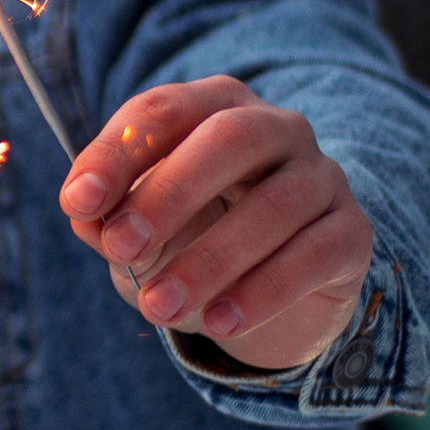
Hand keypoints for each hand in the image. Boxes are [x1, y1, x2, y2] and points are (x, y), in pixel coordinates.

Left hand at [56, 77, 373, 372]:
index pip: (163, 111)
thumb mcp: (143, 234)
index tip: (78, 202)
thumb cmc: (194, 243)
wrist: (273, 298)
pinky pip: (314, 254)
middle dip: (169, 193)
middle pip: (227, 139)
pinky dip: (264, 291)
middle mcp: (275, 128)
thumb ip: (111, 221)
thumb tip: (84, 215)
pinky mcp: (351, 232)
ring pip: (274, 206)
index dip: (117, 153)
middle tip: (121, 246)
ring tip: (159, 307)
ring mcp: (321, 177)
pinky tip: (220, 322)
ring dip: (209, 259)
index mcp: (213, 108)